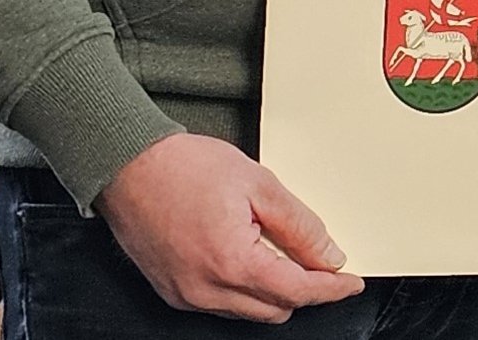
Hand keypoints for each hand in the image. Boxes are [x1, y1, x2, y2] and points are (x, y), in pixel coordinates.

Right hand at [94, 133, 365, 320]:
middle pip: (276, 310)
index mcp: (231, 262)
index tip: (350, 283)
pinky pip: (222, 304)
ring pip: (249, 311)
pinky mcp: (173, 292)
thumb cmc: (182, 168)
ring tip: (277, 250)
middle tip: (318, 260)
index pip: (298, 292)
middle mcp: (205, 289)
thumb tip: (328, 255)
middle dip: (304, 289)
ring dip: (272, 290)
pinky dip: (244, 288)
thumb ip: (300, 225)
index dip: (331, 289)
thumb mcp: (259, 184)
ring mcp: (186, 294)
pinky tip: (248, 256)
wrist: (127, 165)